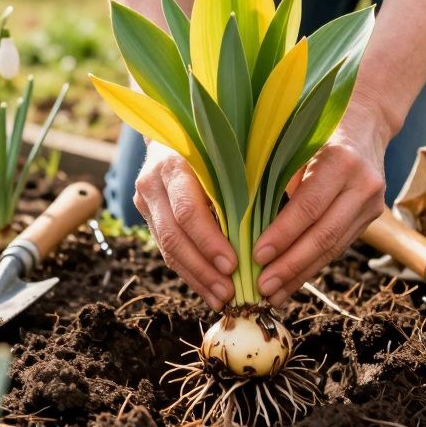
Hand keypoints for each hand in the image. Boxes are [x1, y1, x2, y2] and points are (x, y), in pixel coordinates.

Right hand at [134, 142, 237, 309]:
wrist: (174, 127)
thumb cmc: (215, 140)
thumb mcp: (230, 151)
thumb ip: (245, 180)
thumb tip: (279, 216)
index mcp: (174, 163)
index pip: (187, 211)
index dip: (209, 241)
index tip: (233, 264)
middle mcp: (153, 182)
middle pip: (174, 237)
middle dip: (203, 269)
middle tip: (230, 293)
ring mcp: (146, 201)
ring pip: (168, 249)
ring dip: (197, 278)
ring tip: (223, 299)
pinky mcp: (148, 216)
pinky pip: (168, 251)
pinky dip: (192, 273)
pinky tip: (211, 290)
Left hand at [254, 104, 389, 306]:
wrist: (364, 125)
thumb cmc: (315, 130)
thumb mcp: (296, 142)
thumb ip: (277, 174)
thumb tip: (242, 218)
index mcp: (341, 160)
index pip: (309, 206)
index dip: (283, 234)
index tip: (256, 255)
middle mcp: (363, 184)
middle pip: (325, 235)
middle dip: (291, 265)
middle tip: (261, 287)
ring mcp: (371, 204)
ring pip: (333, 248)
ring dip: (300, 274)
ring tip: (272, 294)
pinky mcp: (370, 218)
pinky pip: (338, 248)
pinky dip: (311, 267)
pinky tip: (289, 283)